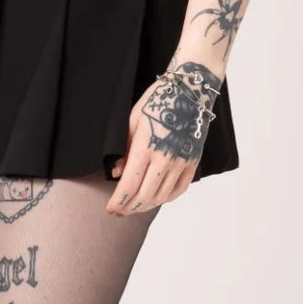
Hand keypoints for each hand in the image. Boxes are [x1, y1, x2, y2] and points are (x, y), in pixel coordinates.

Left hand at [106, 71, 216, 213]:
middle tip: (119, 211)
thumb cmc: (157, 101)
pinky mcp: (193, 161)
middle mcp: (165, 158)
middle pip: (145, 196)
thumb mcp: (132, 121)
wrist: (189, 92)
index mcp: (146, 147)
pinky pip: (179, 189)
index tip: (110, 209)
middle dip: (129, 208)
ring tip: (135, 206)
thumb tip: (116, 173)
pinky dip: (166, 198)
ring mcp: (181, 161)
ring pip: (162, 196)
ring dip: (146, 206)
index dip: (118, 202)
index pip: (129, 185)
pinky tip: (156, 198)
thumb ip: (123, 149)